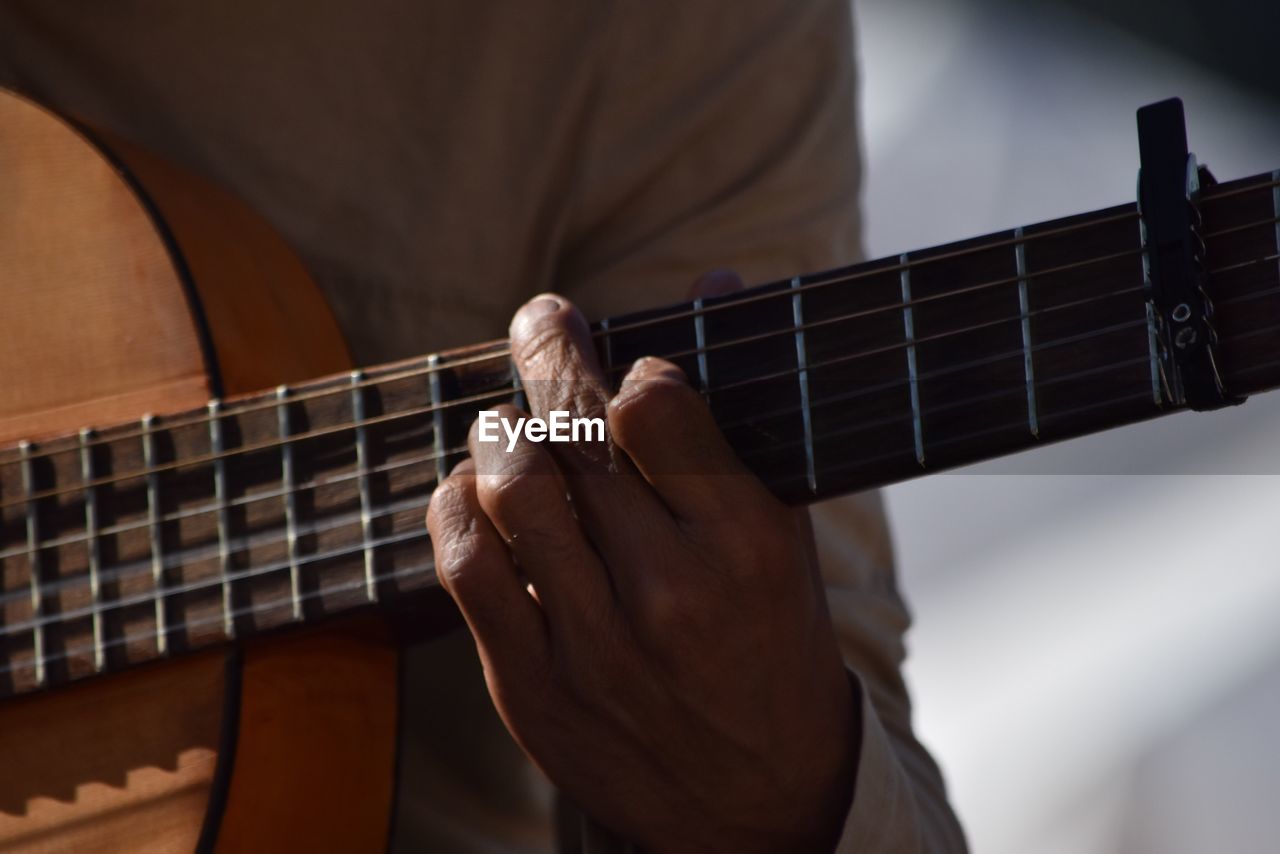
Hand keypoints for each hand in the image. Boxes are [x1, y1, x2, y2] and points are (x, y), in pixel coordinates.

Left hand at [426, 272, 858, 851]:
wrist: (757, 806)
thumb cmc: (773, 649)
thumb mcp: (784, 536)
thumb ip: (742, 410)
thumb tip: (719, 276)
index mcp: (744, 544)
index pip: (654, 406)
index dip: (631, 364)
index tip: (629, 361)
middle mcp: (668, 590)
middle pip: (573, 433)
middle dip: (549, 353)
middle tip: (543, 320)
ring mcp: (592, 644)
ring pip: (510, 489)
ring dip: (500, 430)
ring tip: (510, 418)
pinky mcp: (530, 687)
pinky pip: (463, 568)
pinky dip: (456, 506)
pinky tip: (475, 490)